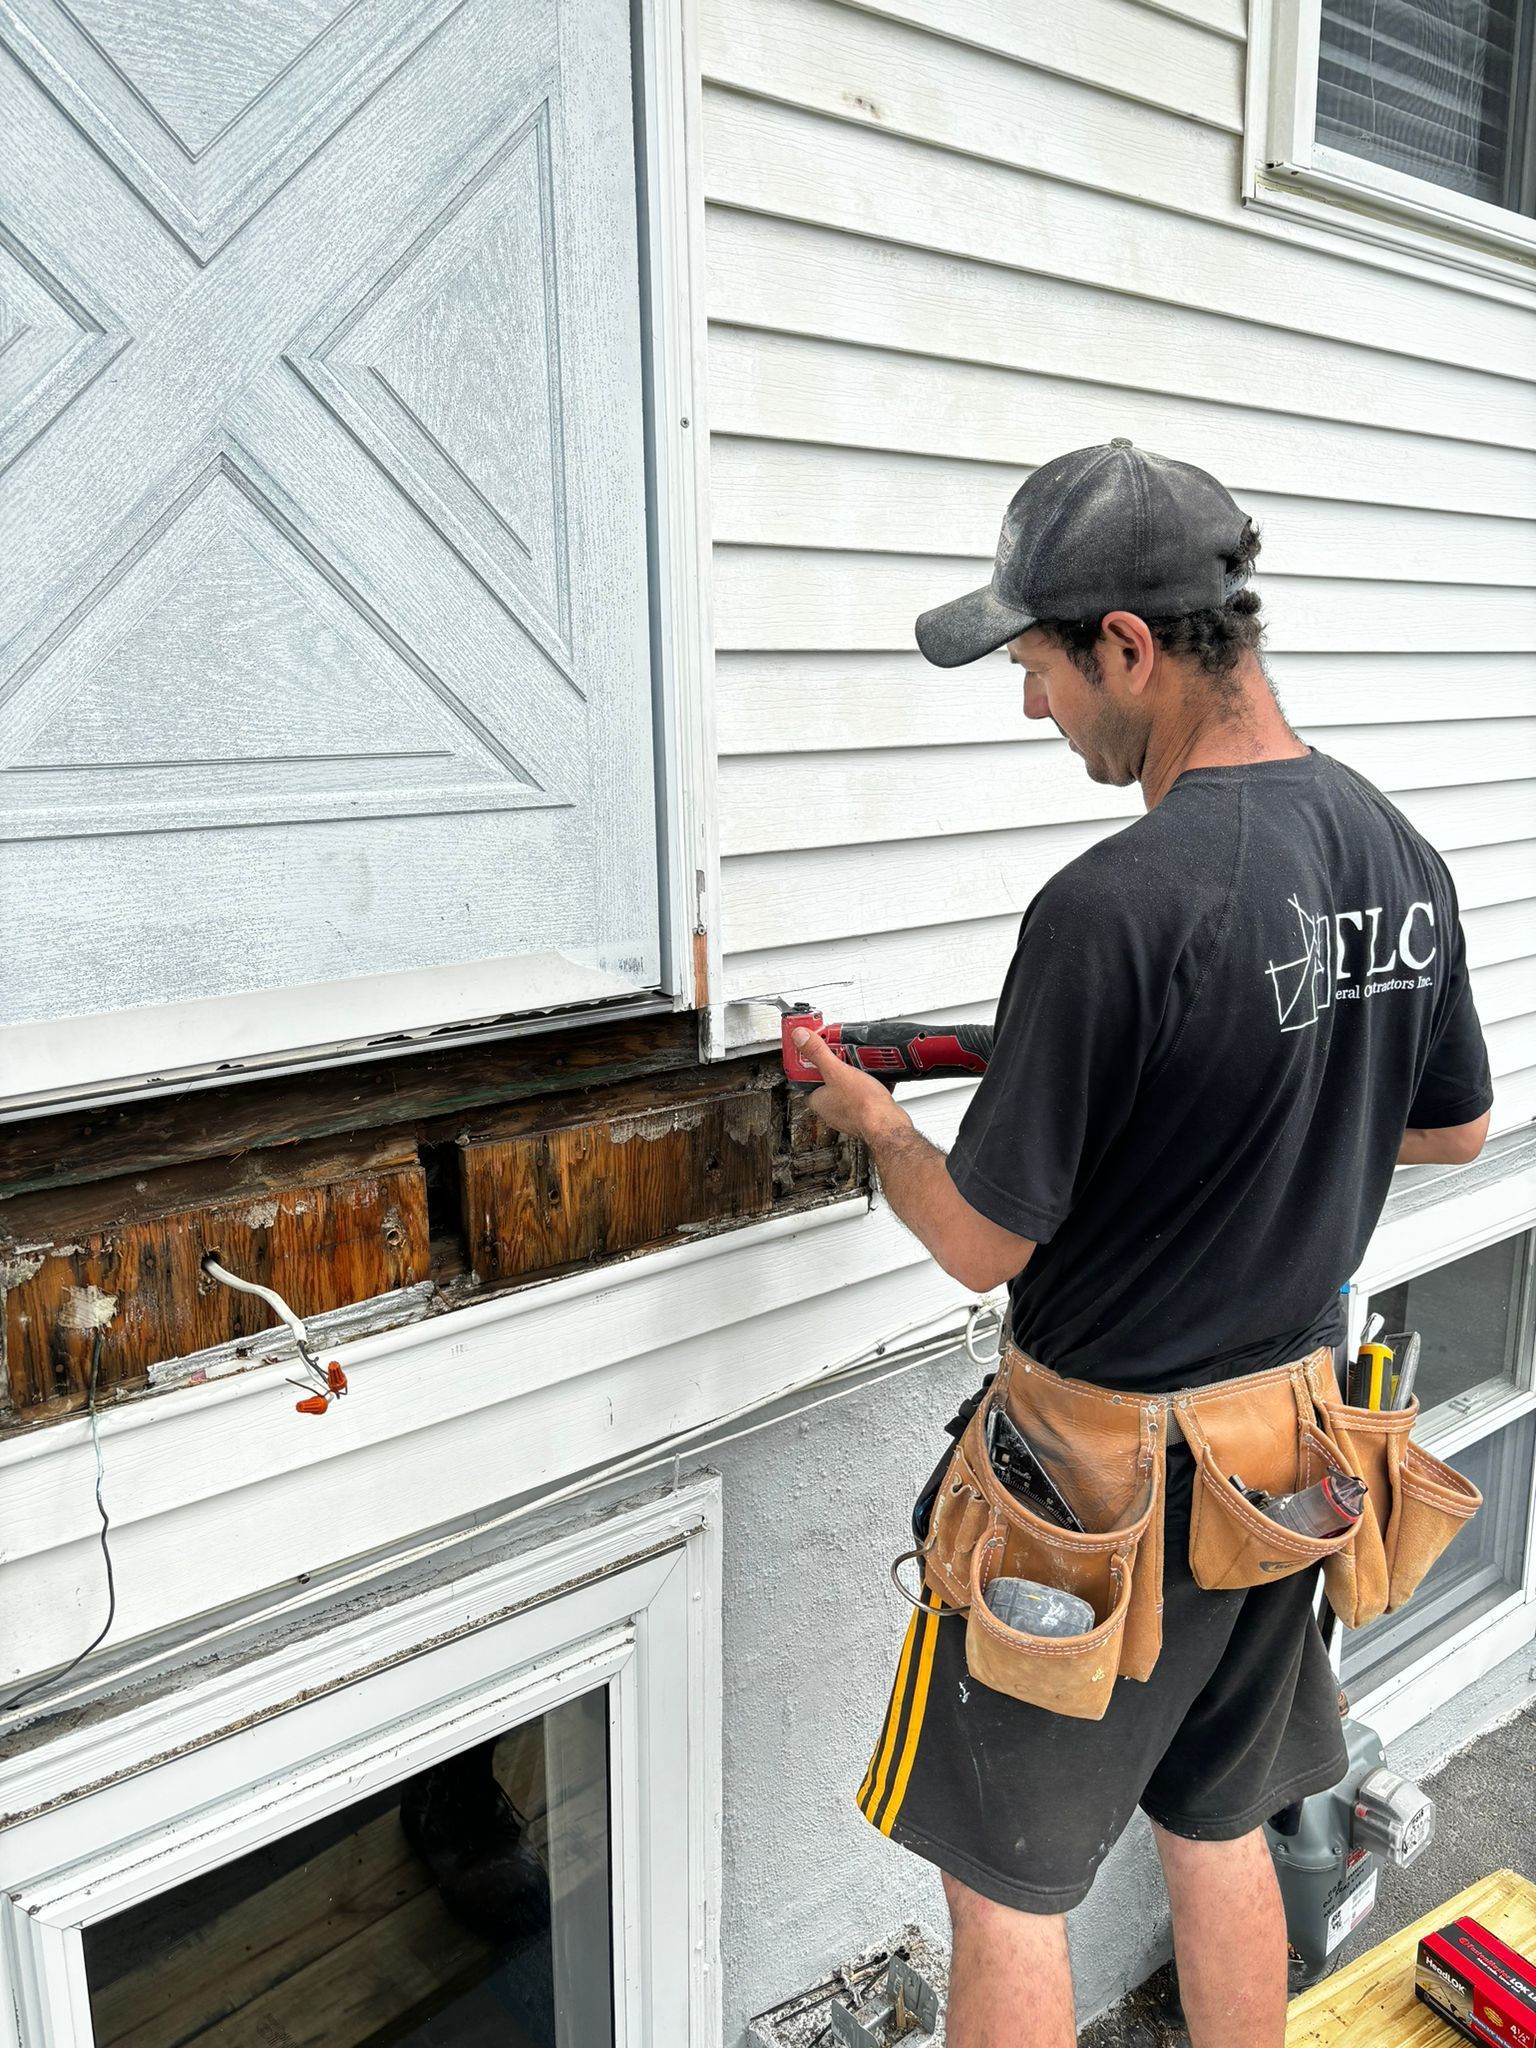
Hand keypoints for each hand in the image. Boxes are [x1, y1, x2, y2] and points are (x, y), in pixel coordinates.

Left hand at [792, 1026, 910, 1143]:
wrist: (887, 1123)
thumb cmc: (862, 1105)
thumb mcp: (836, 1071)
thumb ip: (818, 1053)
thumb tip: (800, 1037)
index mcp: (818, 1100)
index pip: (806, 1079)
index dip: (810, 1063)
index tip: (817, 1050)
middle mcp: (831, 1108)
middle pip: (829, 1080)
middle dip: (838, 1064)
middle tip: (845, 1053)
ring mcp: (849, 1111)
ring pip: (848, 1086)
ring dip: (855, 1072)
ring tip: (861, 1061)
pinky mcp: (866, 1112)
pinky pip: (865, 1093)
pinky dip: (870, 1083)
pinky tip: (876, 1075)